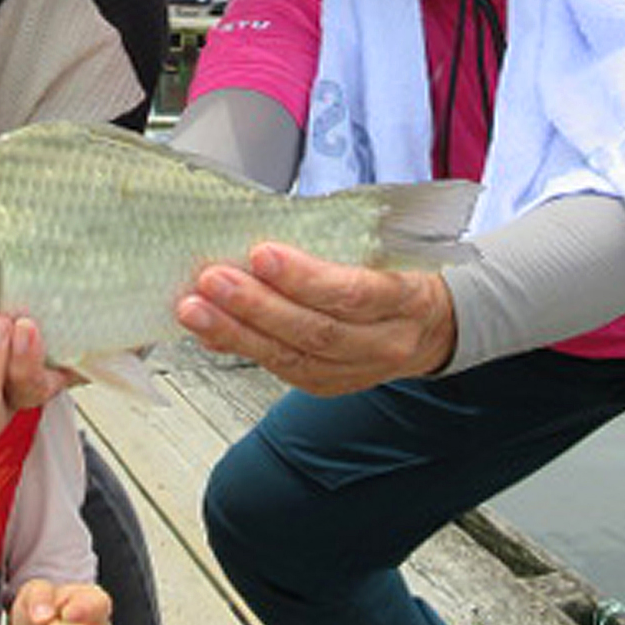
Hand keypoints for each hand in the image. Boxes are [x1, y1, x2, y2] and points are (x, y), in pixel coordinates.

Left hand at [175, 244, 455, 395]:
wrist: (430, 326)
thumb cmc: (400, 274)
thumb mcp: (389, 248)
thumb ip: (336, 243)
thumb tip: (263, 238)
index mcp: (406, 299)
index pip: (355, 292)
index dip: (306, 277)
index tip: (262, 254)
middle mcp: (385, 343)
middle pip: (317, 331)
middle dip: (257, 306)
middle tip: (213, 280)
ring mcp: (357, 371)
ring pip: (293, 358)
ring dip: (236, 332)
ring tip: (195, 310)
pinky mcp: (329, 386)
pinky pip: (281, 370)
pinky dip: (240, 348)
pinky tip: (209, 334)